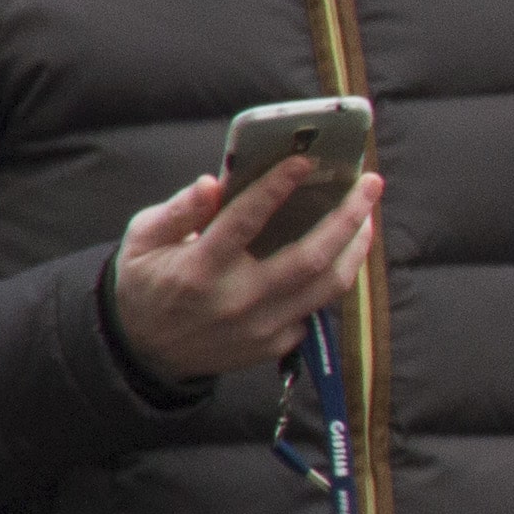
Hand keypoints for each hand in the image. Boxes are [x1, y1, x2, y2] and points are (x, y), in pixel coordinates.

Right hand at [110, 162, 379, 383]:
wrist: (145, 352)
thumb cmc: (146, 284)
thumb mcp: (143, 241)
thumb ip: (178, 211)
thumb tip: (213, 182)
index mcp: (199, 267)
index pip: (246, 220)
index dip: (278, 186)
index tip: (305, 160)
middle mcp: (237, 299)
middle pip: (311, 256)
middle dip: (348, 217)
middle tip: (370, 185)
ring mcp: (261, 327)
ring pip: (329, 285)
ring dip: (356, 247)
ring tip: (367, 216)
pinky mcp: (274, 344)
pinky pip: (317, 308)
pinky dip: (334, 278)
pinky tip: (341, 253)